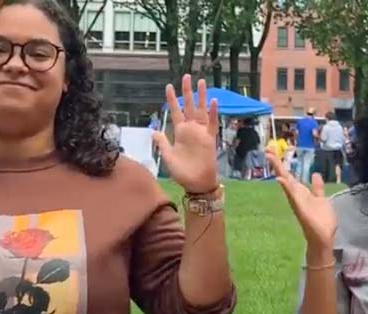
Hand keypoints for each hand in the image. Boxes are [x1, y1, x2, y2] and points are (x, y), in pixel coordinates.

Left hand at [153, 75, 218, 193]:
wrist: (197, 184)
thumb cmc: (182, 173)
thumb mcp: (168, 157)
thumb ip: (162, 143)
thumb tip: (154, 131)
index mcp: (179, 132)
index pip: (175, 111)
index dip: (172, 100)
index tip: (168, 86)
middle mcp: (190, 129)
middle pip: (189, 106)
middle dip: (187, 91)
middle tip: (186, 76)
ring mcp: (201, 133)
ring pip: (201, 110)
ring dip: (201, 97)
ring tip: (201, 82)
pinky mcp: (210, 139)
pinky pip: (212, 123)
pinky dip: (213, 113)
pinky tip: (213, 102)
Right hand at [266, 151, 336, 253]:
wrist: (324, 237)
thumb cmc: (322, 221)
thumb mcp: (321, 199)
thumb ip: (317, 188)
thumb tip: (315, 174)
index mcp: (301, 192)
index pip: (289, 176)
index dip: (281, 164)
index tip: (272, 152)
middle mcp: (296, 195)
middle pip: (284, 176)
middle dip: (276, 164)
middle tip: (267, 150)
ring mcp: (297, 202)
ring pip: (286, 183)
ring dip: (279, 171)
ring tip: (270, 158)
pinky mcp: (300, 209)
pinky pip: (292, 196)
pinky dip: (286, 188)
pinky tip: (280, 179)